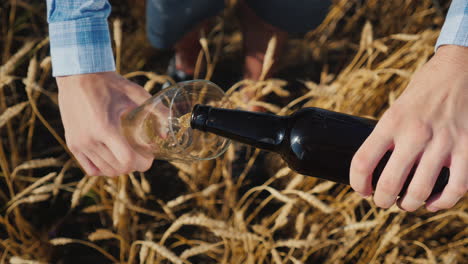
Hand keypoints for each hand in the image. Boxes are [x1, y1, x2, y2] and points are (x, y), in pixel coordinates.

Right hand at [57, 71, 152, 176]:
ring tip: (129, 156)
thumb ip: (157, 111)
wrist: (78, 75)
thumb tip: (166, 134)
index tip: (149, 155)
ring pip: (106, 171)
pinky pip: (91, 169)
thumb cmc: (110, 84)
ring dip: (121, 168)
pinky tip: (113, 159)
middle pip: (119, 169)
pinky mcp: (72, 143)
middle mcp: (90, 139)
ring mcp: (79, 143)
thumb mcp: (136, 94)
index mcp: (106, 128)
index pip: (127, 161)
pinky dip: (104, 169)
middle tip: (142, 155)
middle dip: (135, 165)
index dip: (143, 163)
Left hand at [350, 45, 467, 211]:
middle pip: (389, 183)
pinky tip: (433, 202)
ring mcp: (443, 142)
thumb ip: (389, 133)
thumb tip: (376, 165)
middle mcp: (415, 133)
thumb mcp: (397, 106)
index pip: (363, 161)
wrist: (462, 68)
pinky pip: (456, 188)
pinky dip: (442, 202)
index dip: (357, 183)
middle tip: (382, 202)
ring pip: (419, 191)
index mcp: (392, 121)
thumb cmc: (425, 89)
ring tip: (405, 204)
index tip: (362, 190)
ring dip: (409, 205)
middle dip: (382, 201)